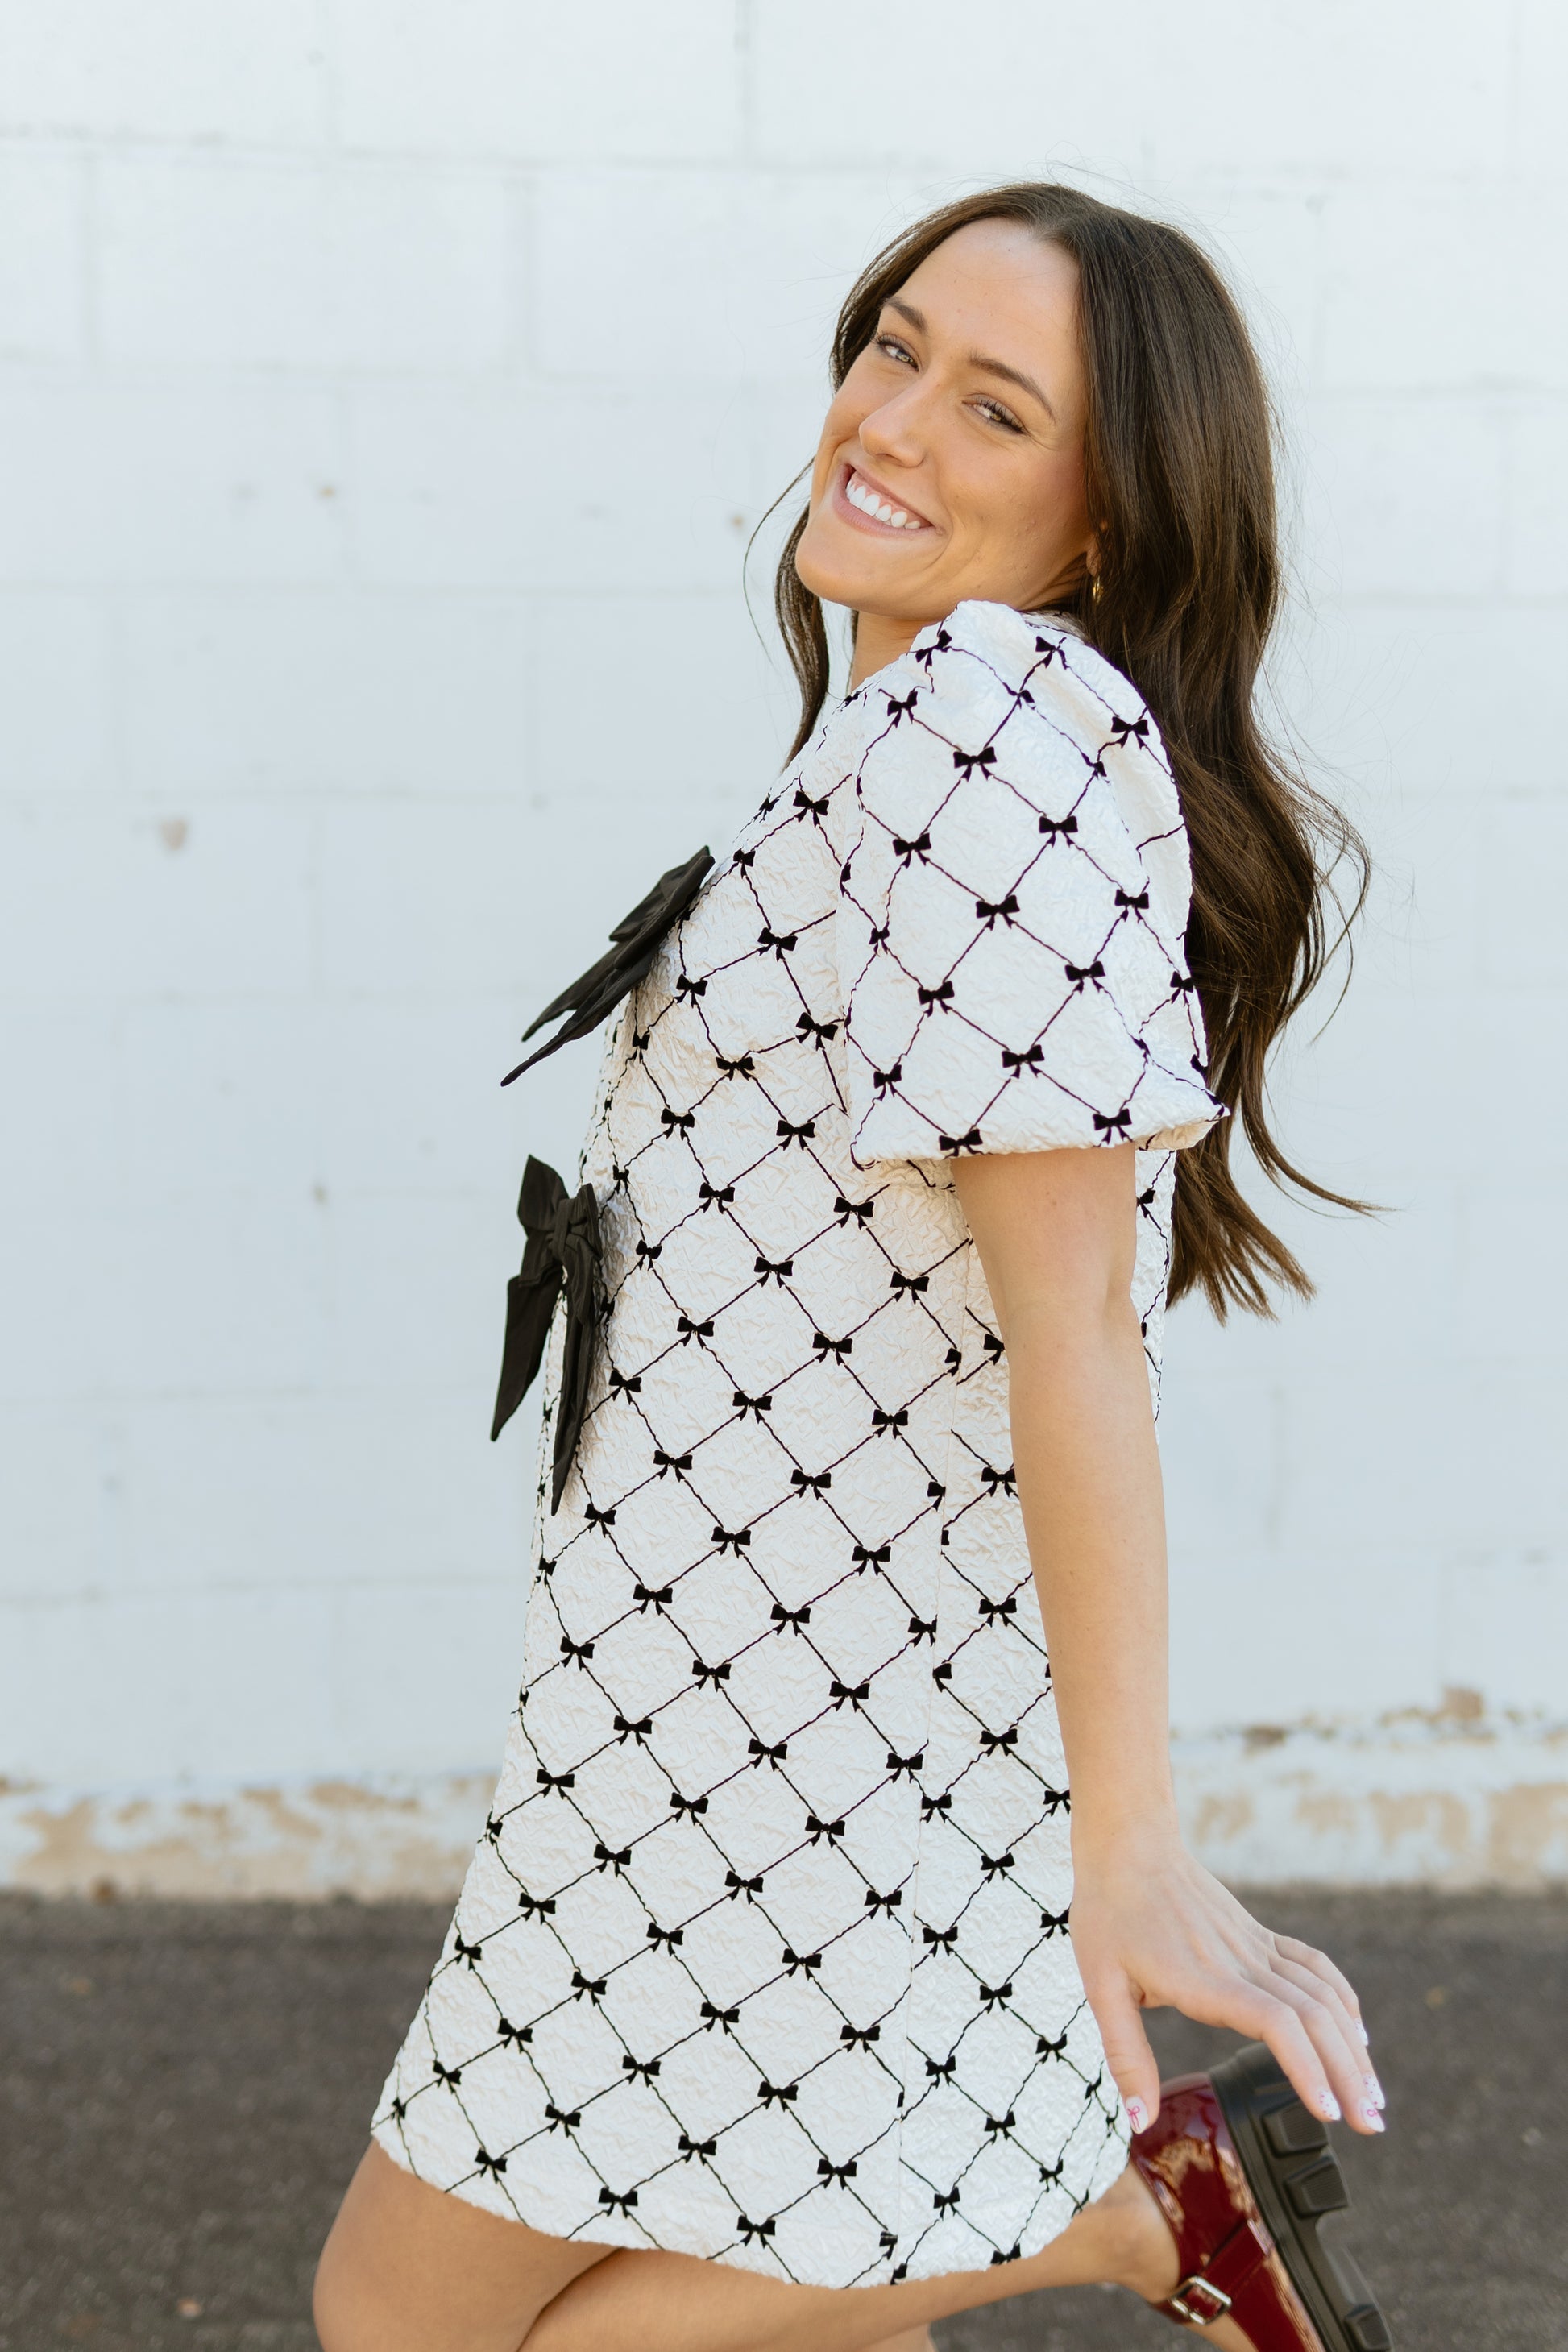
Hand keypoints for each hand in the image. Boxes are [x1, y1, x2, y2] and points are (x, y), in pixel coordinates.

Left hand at [1068, 1828, 1384, 2135]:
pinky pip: (1314, 1965)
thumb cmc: (1110, 1911)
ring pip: (1322, 1994)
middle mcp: (1241, 1961)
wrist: (1128, 1839)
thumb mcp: (1100, 1985)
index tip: (1330, 2113)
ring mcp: (1255, 1945)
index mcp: (1204, 1978)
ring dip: (1354, 2046)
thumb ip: (1125, 2055)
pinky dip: (1342, 1998)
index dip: (1309, 2069)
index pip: (1276, 2025)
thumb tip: (1139, 2121)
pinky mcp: (1259, 1934)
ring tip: (1374, 2096)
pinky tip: (1358, 2031)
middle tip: (1371, 2125)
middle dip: (1349, 2074)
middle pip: (1314, 2018)